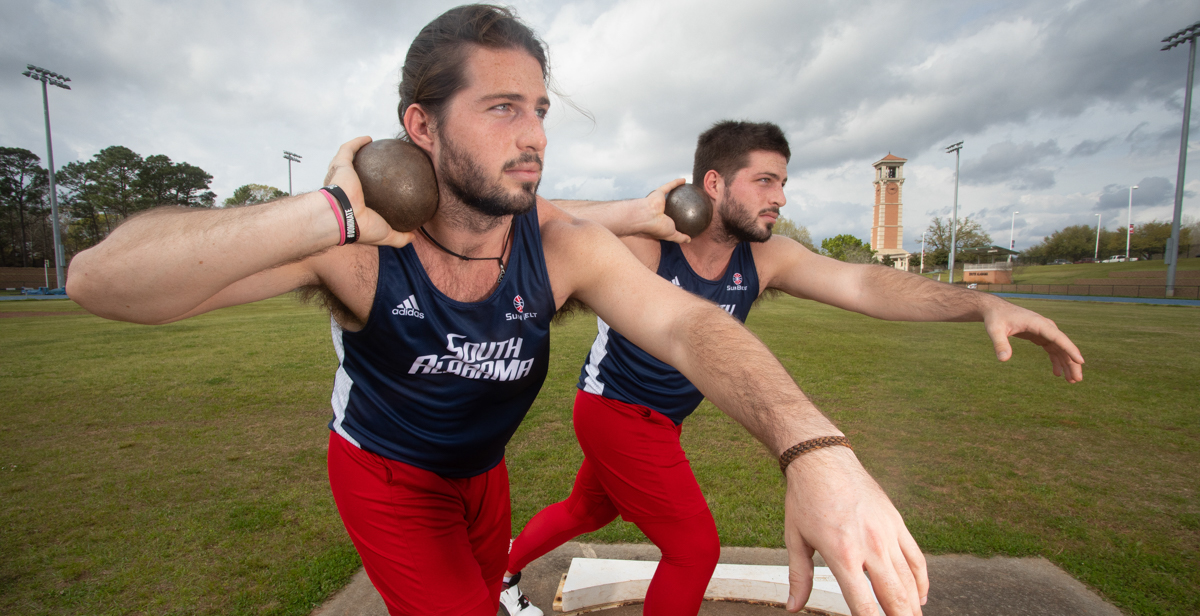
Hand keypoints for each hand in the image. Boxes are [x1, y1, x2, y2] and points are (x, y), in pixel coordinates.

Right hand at [323, 136, 412, 248]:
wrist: (344, 217)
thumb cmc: (362, 228)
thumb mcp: (386, 236)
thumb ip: (399, 237)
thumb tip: (413, 236)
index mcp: (351, 205)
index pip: (359, 197)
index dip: (368, 192)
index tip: (382, 187)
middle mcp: (342, 190)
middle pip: (350, 176)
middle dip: (359, 170)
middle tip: (376, 165)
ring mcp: (338, 176)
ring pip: (345, 160)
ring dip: (355, 152)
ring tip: (372, 147)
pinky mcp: (339, 165)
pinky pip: (348, 149)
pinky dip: (357, 142)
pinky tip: (369, 138)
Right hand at [630, 178, 690, 242]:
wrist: (646, 217)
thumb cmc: (656, 227)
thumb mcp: (672, 235)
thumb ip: (680, 237)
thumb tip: (689, 240)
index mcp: (660, 221)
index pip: (669, 220)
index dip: (676, 219)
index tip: (685, 219)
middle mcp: (659, 211)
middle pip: (670, 206)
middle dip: (677, 205)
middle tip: (687, 204)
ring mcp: (658, 201)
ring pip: (669, 194)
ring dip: (677, 190)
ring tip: (687, 190)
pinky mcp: (658, 193)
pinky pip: (669, 186)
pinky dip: (676, 182)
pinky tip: (685, 180)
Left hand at [783, 446, 926, 615]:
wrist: (822, 459)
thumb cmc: (804, 499)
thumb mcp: (795, 539)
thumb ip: (799, 577)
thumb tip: (792, 607)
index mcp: (842, 554)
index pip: (864, 604)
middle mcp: (870, 546)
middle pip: (895, 597)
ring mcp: (887, 534)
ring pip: (910, 581)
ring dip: (913, 607)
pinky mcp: (897, 523)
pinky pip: (916, 559)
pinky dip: (921, 582)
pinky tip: (920, 598)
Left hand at [982, 301, 1083, 382]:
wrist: (995, 310)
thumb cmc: (995, 318)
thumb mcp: (994, 330)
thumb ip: (1000, 344)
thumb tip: (1003, 360)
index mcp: (1038, 323)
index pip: (1058, 337)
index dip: (1070, 349)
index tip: (1081, 361)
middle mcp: (1045, 326)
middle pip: (1063, 345)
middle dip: (1072, 362)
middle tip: (1077, 379)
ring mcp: (1044, 331)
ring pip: (1060, 349)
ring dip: (1067, 364)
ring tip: (1071, 380)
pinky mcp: (1040, 336)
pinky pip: (1052, 349)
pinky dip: (1056, 360)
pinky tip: (1057, 373)